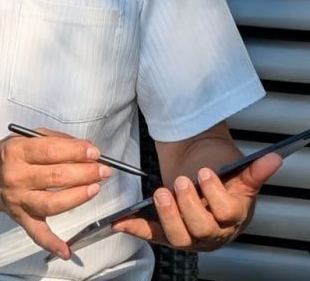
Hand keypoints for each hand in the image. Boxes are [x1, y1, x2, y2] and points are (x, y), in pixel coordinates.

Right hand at [0, 129, 110, 259]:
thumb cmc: (11, 154)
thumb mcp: (27, 136)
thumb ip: (55, 139)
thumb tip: (84, 148)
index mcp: (18, 152)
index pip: (52, 151)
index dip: (76, 152)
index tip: (94, 152)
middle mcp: (17, 177)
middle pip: (56, 176)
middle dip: (85, 173)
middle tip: (103, 170)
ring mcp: (19, 200)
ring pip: (52, 203)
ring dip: (78, 197)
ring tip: (95, 188)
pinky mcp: (21, 218)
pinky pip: (37, 233)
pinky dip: (51, 243)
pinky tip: (66, 250)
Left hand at [112, 152, 281, 251]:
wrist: (201, 166)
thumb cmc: (220, 169)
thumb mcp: (237, 166)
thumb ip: (253, 168)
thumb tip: (273, 159)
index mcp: (233, 215)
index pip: (227, 212)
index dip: (215, 194)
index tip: (205, 172)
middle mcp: (213, 230)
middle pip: (202, 228)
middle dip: (189, 205)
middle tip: (180, 182)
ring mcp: (190, 233)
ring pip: (178, 236)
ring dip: (167, 216)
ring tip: (161, 193)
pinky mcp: (168, 231)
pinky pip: (153, 234)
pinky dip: (137, 229)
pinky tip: (122, 221)